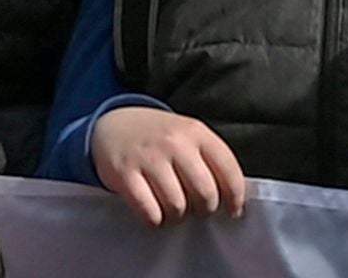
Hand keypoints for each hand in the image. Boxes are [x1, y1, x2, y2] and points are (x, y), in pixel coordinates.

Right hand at [94, 104, 248, 222]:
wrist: (112, 126)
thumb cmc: (158, 138)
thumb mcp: (187, 135)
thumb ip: (209, 159)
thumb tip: (231, 200)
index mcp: (196, 131)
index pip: (228, 168)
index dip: (236, 197)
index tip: (233, 212)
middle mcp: (174, 142)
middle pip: (205, 193)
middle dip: (204, 210)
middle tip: (196, 209)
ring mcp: (149, 158)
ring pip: (177, 206)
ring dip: (177, 217)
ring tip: (173, 210)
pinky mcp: (125, 175)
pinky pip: (150, 213)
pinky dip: (155, 221)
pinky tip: (154, 213)